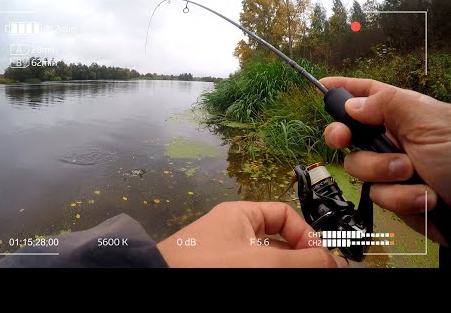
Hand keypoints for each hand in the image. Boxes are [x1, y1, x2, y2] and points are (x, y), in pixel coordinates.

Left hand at [157, 201, 347, 267]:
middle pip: (278, 242)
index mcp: (240, 215)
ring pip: (265, 261)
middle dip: (298, 259)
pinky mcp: (218, 270)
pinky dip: (266, 273)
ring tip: (300, 275)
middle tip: (317, 273)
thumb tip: (336, 262)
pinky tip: (276, 277)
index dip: (307, 235)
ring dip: (285, 268)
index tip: (322, 260)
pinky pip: (251, 269)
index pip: (284, 215)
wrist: (159, 279)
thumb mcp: (264, 260)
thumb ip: (303, 261)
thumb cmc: (209, 265)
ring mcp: (224, 256)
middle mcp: (232, 234)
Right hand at [321, 77, 450, 244]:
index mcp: (403, 113)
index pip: (367, 94)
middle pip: (348, 133)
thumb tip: (351, 104)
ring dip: (384, 172)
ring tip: (412, 173)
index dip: (343, 89)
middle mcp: (393, 139)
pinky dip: (400, 198)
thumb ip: (386, 105)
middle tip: (342, 139)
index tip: (321, 87)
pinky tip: (425, 197)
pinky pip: (378, 196)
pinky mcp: (394, 197)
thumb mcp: (427, 120)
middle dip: (343, 137)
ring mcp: (391, 169)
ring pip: (357, 167)